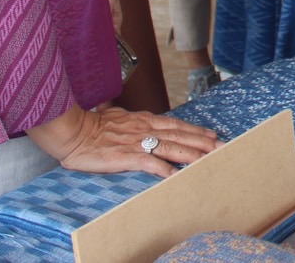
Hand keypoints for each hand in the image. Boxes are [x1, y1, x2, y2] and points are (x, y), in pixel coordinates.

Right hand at [35, 106, 220, 178]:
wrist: (72, 131)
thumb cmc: (91, 127)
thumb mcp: (118, 119)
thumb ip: (133, 122)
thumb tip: (142, 122)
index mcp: (143, 120)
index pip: (176, 125)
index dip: (195, 130)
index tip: (212, 135)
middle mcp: (144, 129)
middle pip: (180, 135)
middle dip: (203, 142)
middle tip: (223, 147)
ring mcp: (136, 142)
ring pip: (171, 148)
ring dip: (192, 154)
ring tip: (209, 160)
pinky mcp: (125, 156)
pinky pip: (149, 163)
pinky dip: (164, 169)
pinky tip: (176, 175)